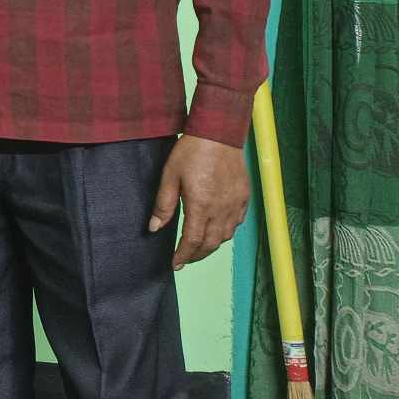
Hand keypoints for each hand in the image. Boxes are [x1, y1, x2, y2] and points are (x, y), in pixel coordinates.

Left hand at [149, 135, 249, 268]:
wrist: (219, 134)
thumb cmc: (191, 152)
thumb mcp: (169, 176)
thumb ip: (163, 205)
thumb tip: (154, 228)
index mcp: (201, 206)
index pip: (192, 241)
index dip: (183, 256)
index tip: (175, 264)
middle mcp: (221, 210)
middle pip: (210, 244)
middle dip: (196, 255)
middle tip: (185, 260)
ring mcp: (235, 204)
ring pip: (226, 236)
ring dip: (211, 245)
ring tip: (198, 248)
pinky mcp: (244, 197)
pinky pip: (237, 223)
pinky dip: (226, 232)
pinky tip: (217, 230)